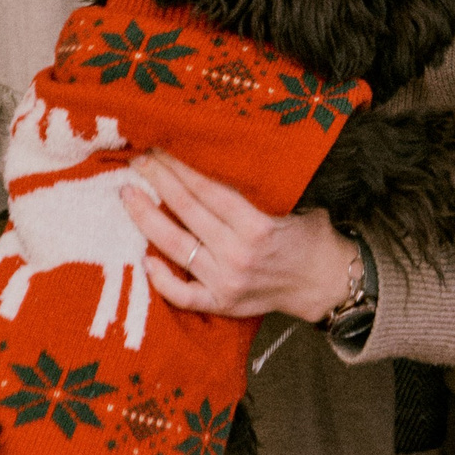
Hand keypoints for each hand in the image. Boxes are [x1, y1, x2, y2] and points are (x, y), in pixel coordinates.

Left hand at [119, 152, 356, 322]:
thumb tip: (215, 163)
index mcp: (258, 226)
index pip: (208, 191)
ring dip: (148, 219)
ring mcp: (226, 282)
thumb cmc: (309, 238)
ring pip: (177, 247)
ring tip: (128, 195)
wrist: (325, 284)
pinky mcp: (222, 304)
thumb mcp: (292, 207)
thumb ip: (255, 194)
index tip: (159, 149)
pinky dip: (163, 280)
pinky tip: (145, 260)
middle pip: (188, 212)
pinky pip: (184, 295)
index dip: (180, 168)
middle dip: (159, 182)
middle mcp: (238, 254)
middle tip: (137, 161)